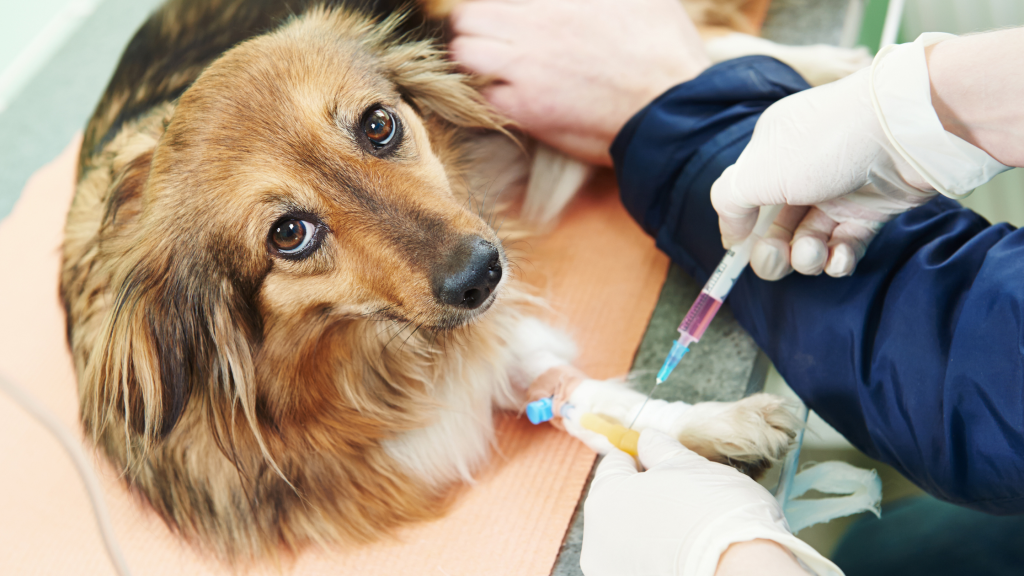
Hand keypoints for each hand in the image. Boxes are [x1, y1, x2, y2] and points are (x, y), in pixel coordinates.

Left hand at [450, 0, 709, 165]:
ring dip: (475, 58)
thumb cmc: (664, 47)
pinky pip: (483, 95)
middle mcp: (532, 25)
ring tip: (497, 67)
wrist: (672, 106)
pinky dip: (491, 95)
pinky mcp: (526, 107)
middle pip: (467, 17)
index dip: (497, 7)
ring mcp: (524, 67)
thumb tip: (585, 0)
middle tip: (495, 39)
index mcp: (555, 0)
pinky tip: (514, 97)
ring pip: (464, 53)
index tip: (506, 14)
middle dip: (475, 26)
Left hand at [581, 429, 840, 575]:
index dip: (642, 456)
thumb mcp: (690, 465)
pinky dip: (658, 557)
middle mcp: (597, 538)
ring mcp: (611, 568)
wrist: (743, 575)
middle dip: (647, 494)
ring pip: (629, 535)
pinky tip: (687, 555)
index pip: (616, 462)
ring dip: (652, 528)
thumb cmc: (716, 513)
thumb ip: (661, 449)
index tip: (666, 460)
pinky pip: (640, 562)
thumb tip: (647, 440)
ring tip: (691, 530)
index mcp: (605, 496)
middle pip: (619, 501)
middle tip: (686, 495)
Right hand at [710, 66, 934, 279]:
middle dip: (772, 251)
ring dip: (806, 257)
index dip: (741, 228)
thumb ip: (729, 201)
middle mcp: (803, 169)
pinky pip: (847, 243)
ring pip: (810, 238)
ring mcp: (839, 189)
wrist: (906, 130)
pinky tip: (838, 259)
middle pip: (776, 225)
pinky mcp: (873, 208)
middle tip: (776, 258)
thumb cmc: (825, 143)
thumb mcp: (757, 170)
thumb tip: (731, 233)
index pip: (746, 196)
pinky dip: (839, 258)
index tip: (739, 253)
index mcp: (772, 150)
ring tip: (814, 254)